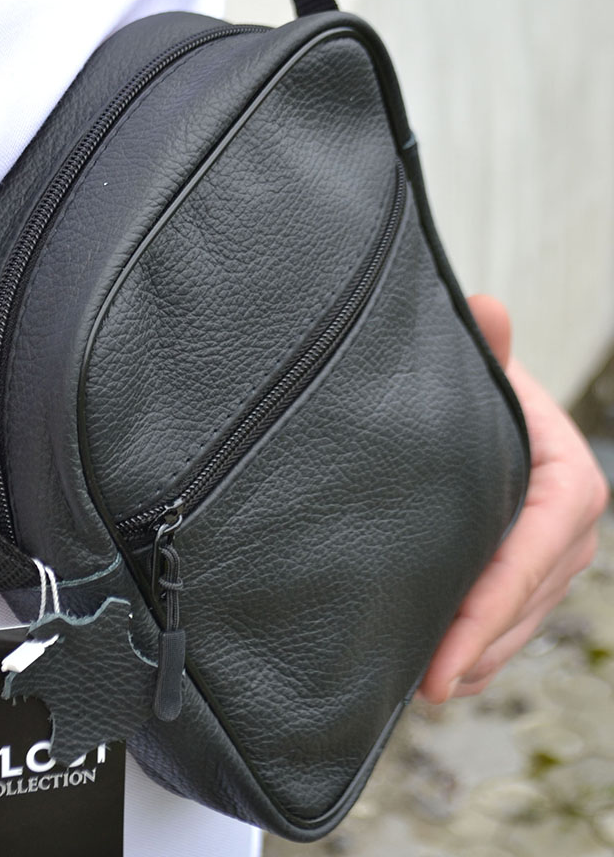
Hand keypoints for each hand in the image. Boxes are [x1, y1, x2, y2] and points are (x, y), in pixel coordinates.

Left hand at [419, 295, 609, 702]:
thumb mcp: (478, 368)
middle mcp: (571, 519)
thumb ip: (484, 349)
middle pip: (533, 591)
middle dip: (483, 640)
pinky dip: (486, 646)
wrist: (482, 399)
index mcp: (566, 473)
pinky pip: (517, 614)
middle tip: (428, 683)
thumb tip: (487, 309)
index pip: (536, 544)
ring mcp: (555, 550)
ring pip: (526, 613)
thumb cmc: (476, 383)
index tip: (448, 647)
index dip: (495, 599)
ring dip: (484, 653)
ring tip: (432, 688)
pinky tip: (448, 673)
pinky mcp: (531, 566)